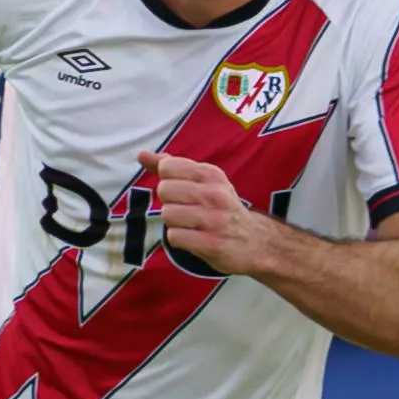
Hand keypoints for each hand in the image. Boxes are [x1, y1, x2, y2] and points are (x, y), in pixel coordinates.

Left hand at [150, 148, 281, 275]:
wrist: (257, 242)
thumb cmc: (222, 208)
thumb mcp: (204, 182)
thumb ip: (172, 167)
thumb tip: (141, 154)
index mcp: (212, 174)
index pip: (167, 167)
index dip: (168, 181)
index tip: (183, 191)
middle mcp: (215, 194)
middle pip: (164, 190)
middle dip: (169, 203)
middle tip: (187, 211)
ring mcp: (214, 219)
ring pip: (167, 214)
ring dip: (174, 223)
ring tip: (191, 225)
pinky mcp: (211, 244)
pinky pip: (174, 237)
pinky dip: (179, 240)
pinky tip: (194, 239)